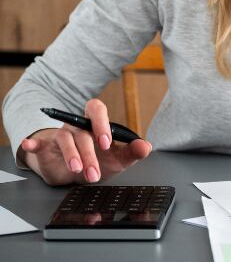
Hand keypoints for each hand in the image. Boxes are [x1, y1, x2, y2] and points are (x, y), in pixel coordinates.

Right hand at [18, 98, 151, 185]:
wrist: (77, 175)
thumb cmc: (100, 161)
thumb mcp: (118, 159)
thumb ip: (133, 152)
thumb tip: (146, 146)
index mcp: (96, 123)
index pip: (97, 110)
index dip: (101, 123)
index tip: (107, 143)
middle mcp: (78, 125)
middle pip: (82, 132)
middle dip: (89, 153)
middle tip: (94, 172)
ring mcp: (61, 135)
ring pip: (65, 140)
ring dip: (72, 156)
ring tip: (78, 171)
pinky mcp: (46, 148)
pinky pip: (38, 143)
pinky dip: (33, 144)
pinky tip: (30, 145)